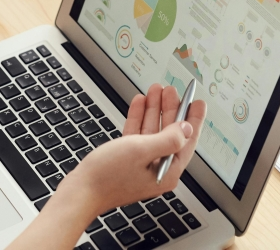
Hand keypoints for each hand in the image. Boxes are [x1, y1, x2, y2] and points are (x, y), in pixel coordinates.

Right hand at [61, 84, 205, 216]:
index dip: (193, 119)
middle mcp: (157, 168)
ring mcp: (141, 164)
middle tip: (172, 90)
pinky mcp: (127, 159)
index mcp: (167, 171)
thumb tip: (186, 129)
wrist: (81, 190)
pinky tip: (139, 103)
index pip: (187, 141)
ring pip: (153, 130)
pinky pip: (138, 134)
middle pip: (170, 132)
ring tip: (155, 90)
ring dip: (154, 109)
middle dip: (171, 109)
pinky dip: (139, 117)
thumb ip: (167, 139)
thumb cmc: (108, 176)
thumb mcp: (141, 151)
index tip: (198, 102)